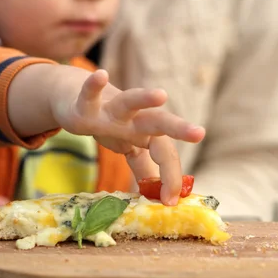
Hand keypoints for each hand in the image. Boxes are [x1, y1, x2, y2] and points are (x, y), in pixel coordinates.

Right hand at [55, 70, 204, 204]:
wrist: (78, 100)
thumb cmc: (112, 126)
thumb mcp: (130, 150)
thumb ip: (146, 170)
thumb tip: (160, 196)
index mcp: (148, 133)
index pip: (165, 155)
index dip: (170, 177)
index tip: (170, 202)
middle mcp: (134, 119)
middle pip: (160, 122)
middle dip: (179, 128)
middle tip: (199, 133)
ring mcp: (111, 110)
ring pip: (130, 101)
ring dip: (144, 98)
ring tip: (161, 95)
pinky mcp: (86, 106)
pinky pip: (90, 96)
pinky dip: (93, 86)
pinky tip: (100, 75)